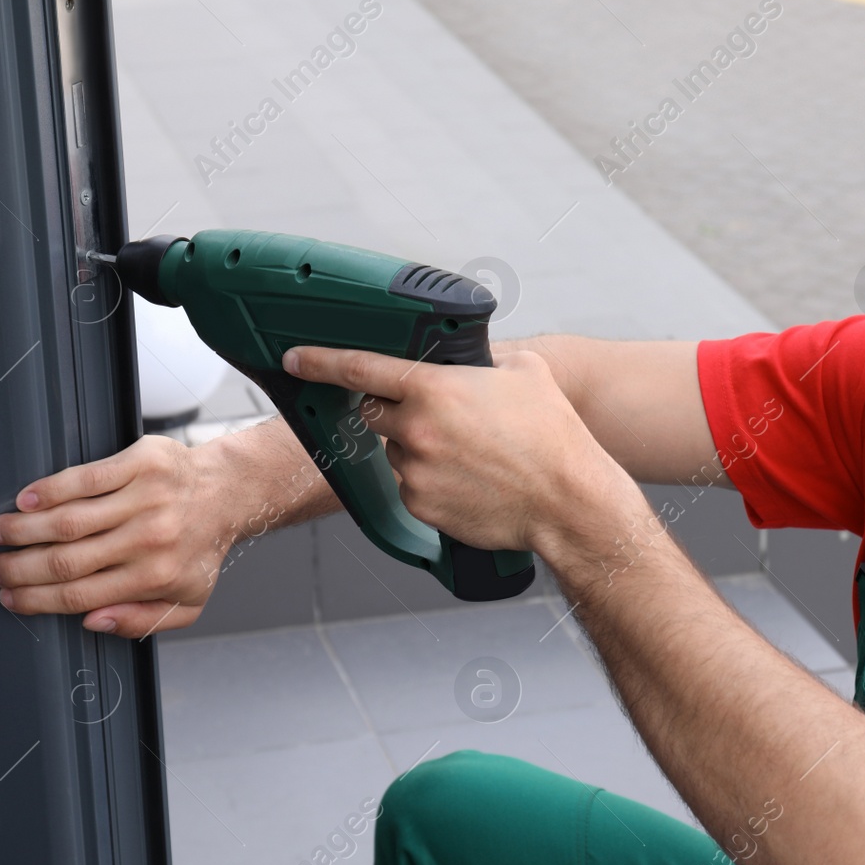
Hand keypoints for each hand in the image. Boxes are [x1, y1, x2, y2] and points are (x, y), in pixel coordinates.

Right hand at [0, 434, 238, 637]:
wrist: (226, 493)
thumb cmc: (200, 548)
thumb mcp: (186, 600)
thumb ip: (141, 620)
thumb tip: (93, 621)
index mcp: (157, 575)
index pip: (80, 594)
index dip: (37, 599)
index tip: (11, 598)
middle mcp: (150, 538)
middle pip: (66, 560)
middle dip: (19, 568)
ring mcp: (145, 499)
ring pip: (67, 519)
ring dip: (23, 529)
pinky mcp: (141, 464)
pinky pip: (84, 478)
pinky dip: (48, 490)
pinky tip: (25, 500)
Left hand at [281, 345, 632, 552]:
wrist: (568, 502)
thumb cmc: (553, 437)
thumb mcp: (525, 373)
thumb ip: (485, 362)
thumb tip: (474, 366)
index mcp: (434, 388)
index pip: (358, 368)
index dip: (320, 360)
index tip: (296, 358)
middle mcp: (416, 429)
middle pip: (373, 413)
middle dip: (393, 410)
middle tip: (436, 417)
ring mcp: (415, 471)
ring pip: (397, 451)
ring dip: (419, 449)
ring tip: (471, 456)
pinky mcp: (421, 506)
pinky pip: (412, 486)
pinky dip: (432, 481)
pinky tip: (469, 481)